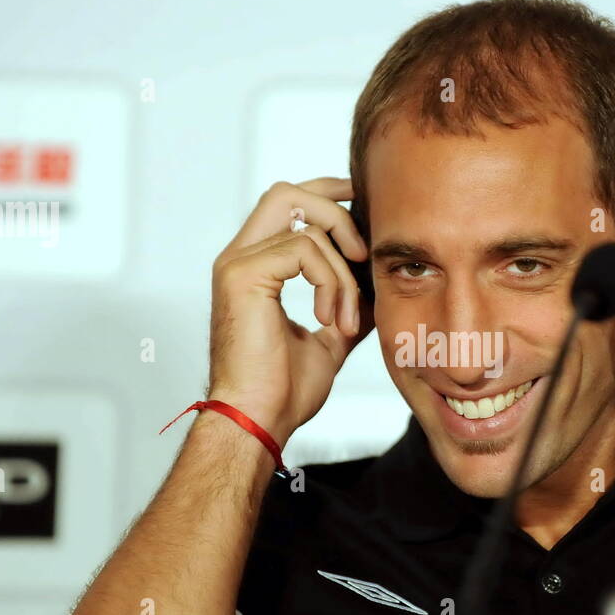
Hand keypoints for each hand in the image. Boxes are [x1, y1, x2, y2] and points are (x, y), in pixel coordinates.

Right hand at [207, 177, 371, 442]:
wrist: (260, 421)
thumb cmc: (284, 391)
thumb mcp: (330, 337)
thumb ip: (347, 303)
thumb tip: (378, 284)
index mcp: (253, 268)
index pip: (286, 206)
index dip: (326, 197)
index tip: (364, 209)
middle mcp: (239, 258)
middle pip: (287, 193)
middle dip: (335, 209)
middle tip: (364, 251)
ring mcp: (237, 264)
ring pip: (305, 223)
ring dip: (342, 270)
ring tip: (347, 317)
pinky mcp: (243, 275)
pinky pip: (304, 249)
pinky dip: (331, 281)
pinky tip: (331, 320)